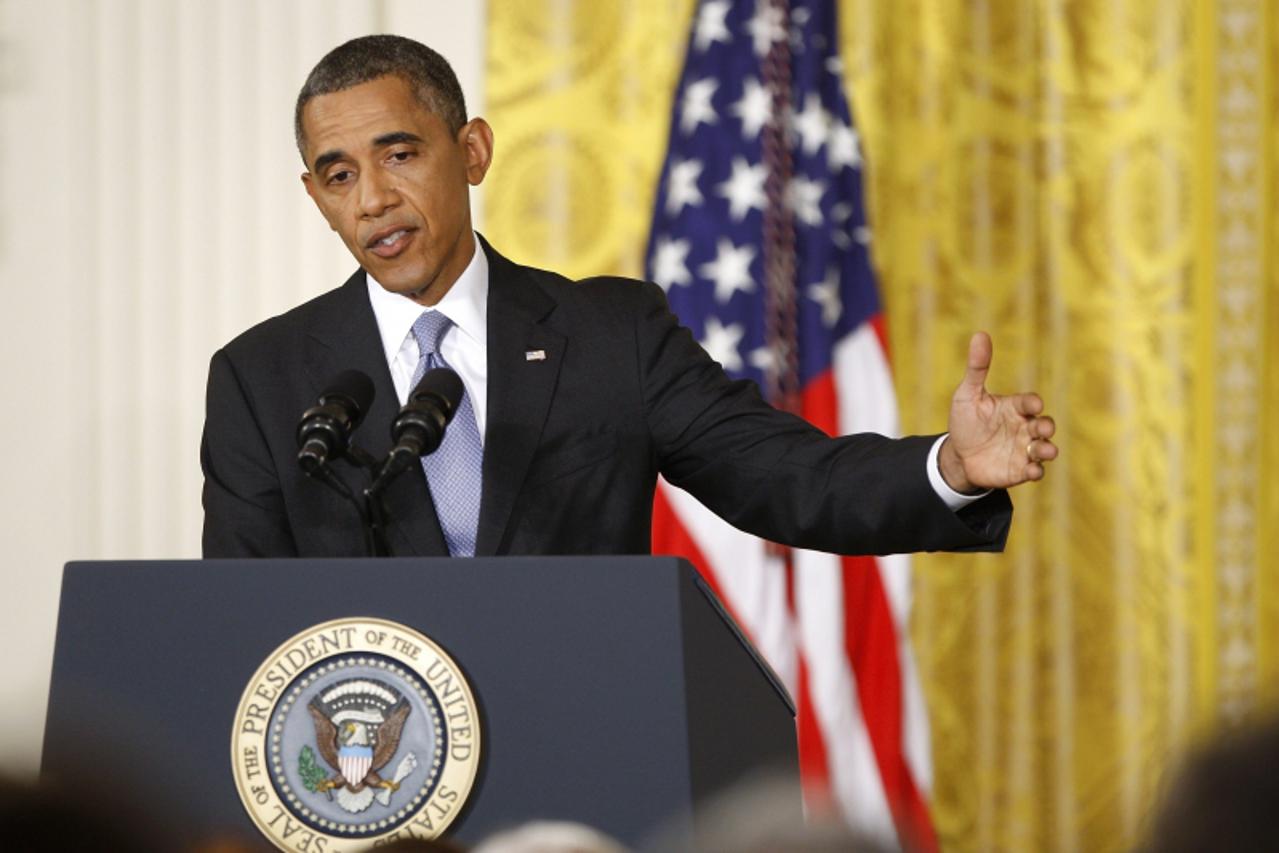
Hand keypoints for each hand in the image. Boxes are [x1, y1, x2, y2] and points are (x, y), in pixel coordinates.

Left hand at [938, 332, 1056, 492]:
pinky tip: (1031, 470)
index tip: (1033, 404)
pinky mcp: (1020, 469)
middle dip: (1047, 426)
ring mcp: (1024, 449)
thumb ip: (977, 368)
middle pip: (1044, 424)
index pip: (1029, 402)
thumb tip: (980, 334)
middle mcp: (1024, 427)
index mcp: (1014, 407)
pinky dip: (1036, 470)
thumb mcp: (967, 394)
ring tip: (1044, 451)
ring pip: (1045, 448)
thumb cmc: (965, 421)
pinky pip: (1034, 470)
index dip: (1032, 403)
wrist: (958, 455)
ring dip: (1047, 449)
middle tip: (1042, 428)